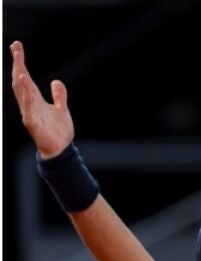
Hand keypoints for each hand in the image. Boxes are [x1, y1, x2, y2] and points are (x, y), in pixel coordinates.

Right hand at [10, 41, 74, 158]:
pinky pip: (30, 112)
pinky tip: (28, 93)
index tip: (16, 46)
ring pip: (23, 96)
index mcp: (35, 100)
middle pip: (21, 82)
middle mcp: (30, 105)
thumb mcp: (61, 109)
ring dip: (22, 83)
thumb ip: (59, 96)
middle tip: (15, 48)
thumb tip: (56, 81)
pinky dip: (28, 102)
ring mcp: (31, 115)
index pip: (25, 77)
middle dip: (18, 65)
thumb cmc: (58, 131)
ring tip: (20, 68)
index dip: (20, 62)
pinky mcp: (35, 125)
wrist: (61, 150)